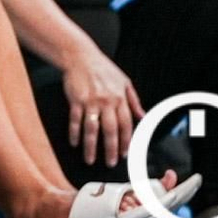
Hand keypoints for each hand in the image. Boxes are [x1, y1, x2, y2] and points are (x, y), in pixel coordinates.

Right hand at [62, 48, 143, 166]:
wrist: (80, 55)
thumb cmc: (101, 67)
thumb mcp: (124, 82)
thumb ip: (134, 100)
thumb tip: (143, 115)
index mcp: (120, 98)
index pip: (126, 125)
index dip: (126, 141)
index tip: (124, 153)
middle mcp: (106, 101)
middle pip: (110, 130)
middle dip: (111, 149)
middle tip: (110, 162)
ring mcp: (90, 101)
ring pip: (92, 129)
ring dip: (91, 146)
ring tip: (90, 159)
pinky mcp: (75, 100)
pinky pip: (75, 120)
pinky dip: (75, 132)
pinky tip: (75, 142)